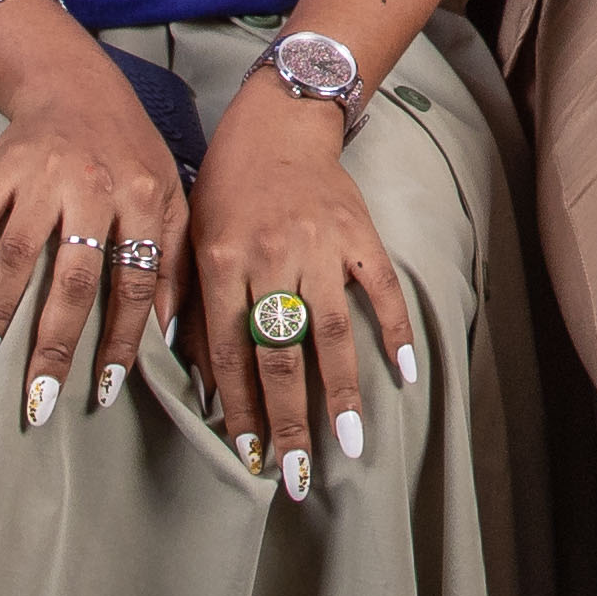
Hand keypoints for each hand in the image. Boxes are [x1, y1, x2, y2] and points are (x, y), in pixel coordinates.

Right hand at [0, 6, 190, 429]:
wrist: (74, 84)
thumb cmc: (129, 152)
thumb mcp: (169, 197)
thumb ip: (173, 262)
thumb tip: (167, 338)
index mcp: (141, 200)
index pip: (132, 285)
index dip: (117, 342)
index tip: (101, 392)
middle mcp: (93, 187)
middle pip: (72, 281)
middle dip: (53, 345)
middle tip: (37, 399)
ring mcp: (42, 177)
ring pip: (17, 256)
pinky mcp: (0, 168)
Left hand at [186, 90, 417, 504]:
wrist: (278, 122)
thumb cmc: (226, 186)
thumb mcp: (193, 237)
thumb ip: (194, 304)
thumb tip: (200, 379)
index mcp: (222, 262)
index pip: (230, 352)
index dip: (240, 409)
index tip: (250, 456)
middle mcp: (270, 258)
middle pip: (280, 354)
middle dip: (288, 419)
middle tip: (297, 472)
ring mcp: (319, 247)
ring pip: (329, 333)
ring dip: (338, 393)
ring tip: (347, 443)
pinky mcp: (358, 235)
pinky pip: (381, 290)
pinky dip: (394, 332)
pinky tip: (403, 374)